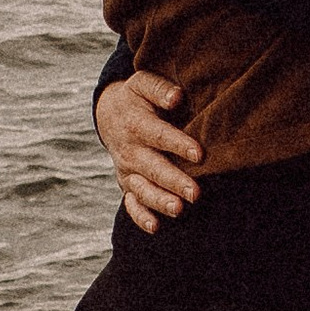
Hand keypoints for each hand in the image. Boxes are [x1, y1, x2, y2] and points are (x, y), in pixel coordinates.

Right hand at [95, 70, 201, 230]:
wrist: (110, 114)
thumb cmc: (137, 98)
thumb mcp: (143, 83)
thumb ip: (159, 88)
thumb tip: (176, 97)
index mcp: (135, 124)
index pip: (158, 135)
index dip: (178, 144)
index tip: (199, 154)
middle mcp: (130, 150)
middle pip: (152, 168)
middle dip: (174, 181)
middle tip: (196, 192)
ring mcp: (127, 170)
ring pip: (142, 189)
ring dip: (160, 200)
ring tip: (179, 209)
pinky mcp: (127, 184)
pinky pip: (131, 204)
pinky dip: (141, 217)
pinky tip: (156, 227)